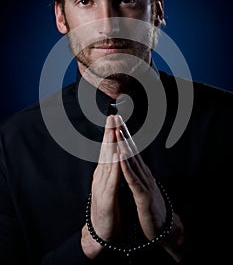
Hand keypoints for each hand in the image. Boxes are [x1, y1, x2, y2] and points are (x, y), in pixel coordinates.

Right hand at [81, 115, 120, 257]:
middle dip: (109, 132)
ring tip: (114, 128)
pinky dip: (115, 166)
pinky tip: (117, 156)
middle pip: (106, 150)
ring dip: (111, 144)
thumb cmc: (107, 208)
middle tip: (112, 115)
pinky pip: (112, 180)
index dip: (111, 133)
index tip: (115, 118)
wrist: (100, 232)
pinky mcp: (106, 197)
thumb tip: (115, 156)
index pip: (108, 149)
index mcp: (104, 172)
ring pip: (108, 161)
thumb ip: (111, 171)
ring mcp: (102, 185)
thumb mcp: (110, 185)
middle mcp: (102, 175)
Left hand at [115, 115, 184, 261]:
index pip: (130, 149)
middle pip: (132, 150)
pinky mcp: (143, 196)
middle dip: (123, 133)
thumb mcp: (141, 186)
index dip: (123, 134)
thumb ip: (136, 173)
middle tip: (116, 117)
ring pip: (132, 161)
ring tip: (117, 131)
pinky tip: (120, 157)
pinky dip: (126, 167)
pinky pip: (133, 180)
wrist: (164, 228)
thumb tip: (130, 160)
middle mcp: (144, 174)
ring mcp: (145, 183)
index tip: (116, 121)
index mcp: (141, 172)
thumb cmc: (151, 207)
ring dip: (124, 145)